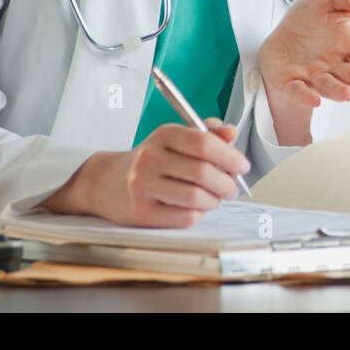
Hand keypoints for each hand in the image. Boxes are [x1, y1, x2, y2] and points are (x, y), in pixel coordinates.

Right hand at [43, 120, 250, 227]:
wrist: (106, 182)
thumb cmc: (151, 159)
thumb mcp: (175, 139)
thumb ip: (207, 134)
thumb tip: (231, 132)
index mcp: (164, 135)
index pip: (204, 144)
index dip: (230, 156)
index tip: (243, 166)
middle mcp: (150, 158)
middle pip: (203, 173)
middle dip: (227, 183)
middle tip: (232, 187)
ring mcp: (143, 186)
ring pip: (196, 198)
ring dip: (215, 200)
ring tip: (216, 198)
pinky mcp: (141, 212)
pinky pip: (184, 217)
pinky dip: (199, 213)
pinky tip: (197, 208)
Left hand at [258, 0, 349, 110]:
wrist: (279, 34)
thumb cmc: (310, 20)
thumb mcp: (333, 1)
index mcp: (348, 44)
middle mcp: (334, 64)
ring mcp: (312, 75)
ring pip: (328, 85)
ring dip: (338, 91)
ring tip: (349, 94)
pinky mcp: (290, 81)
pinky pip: (298, 89)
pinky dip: (305, 95)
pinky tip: (314, 100)